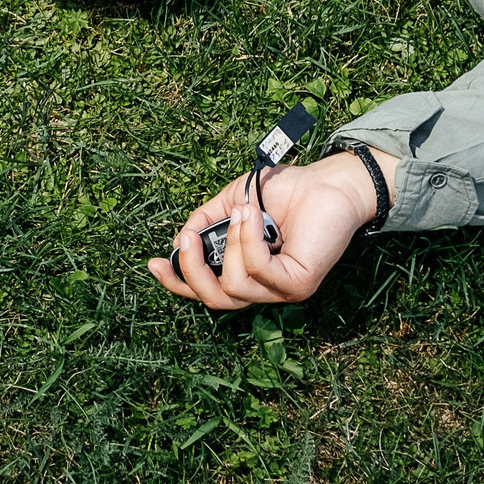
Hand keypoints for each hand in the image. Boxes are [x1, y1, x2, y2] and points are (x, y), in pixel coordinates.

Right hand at [149, 151, 380, 309]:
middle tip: (187, 240)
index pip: (207, 291)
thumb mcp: (233, 201)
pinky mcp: (299, 284)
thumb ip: (205, 221)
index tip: (155, 264)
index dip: (177, 283)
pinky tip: (254, 216)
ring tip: (244, 212)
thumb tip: (179, 240)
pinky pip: (259, 272)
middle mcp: (264, 287)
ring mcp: (282, 290)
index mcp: (246, 271)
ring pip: (235, 286)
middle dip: (192, 272)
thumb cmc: (286, 192)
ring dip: (232, 243)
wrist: (329, 183)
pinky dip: (249, 241)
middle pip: (215, 301)